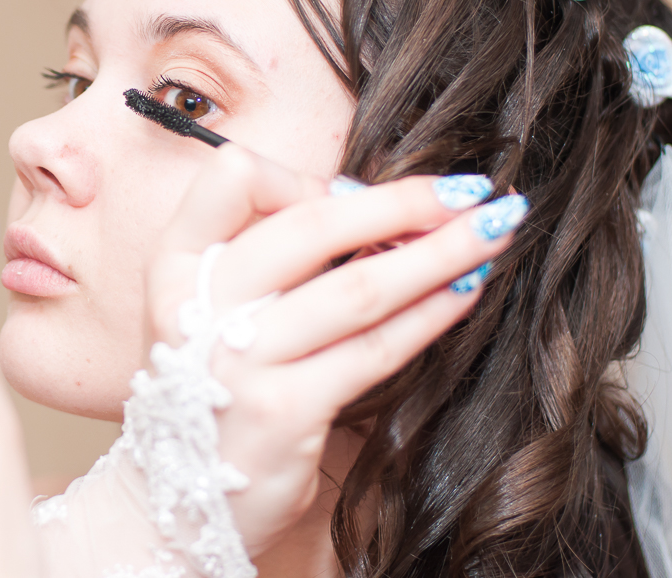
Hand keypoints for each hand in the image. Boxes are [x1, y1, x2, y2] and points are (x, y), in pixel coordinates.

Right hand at [144, 145, 523, 553]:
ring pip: (357, 287)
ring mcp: (237, 361)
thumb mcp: (211, 308)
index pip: (233, 176)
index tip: (350, 191)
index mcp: (175, 263)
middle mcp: (196, 305)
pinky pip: (373, 350)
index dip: (300, 174)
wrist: (185, 498)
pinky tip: (467, 293)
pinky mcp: (284, 411)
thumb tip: (373, 203)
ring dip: (440, 252)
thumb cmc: (216, 388)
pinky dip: (430, 313)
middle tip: (471, 191)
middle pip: (311, 226)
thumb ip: (269, 252)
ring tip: (496, 231)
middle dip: (404, 202)